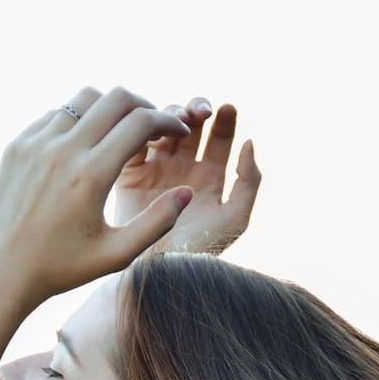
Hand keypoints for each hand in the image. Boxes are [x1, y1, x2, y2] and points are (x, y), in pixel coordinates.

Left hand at [0, 86, 195, 305]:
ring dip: (109, 109)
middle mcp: (62, 151)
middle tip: (152, 126)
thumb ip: (157, 222)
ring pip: (84, 99)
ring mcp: (36, 144)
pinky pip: (56, 115)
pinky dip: (78, 121)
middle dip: (143, 106)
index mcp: (90, 175)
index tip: (177, 132)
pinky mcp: (17, 145)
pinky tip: (85, 147)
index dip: (167, 121)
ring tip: (119, 134)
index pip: (140, 122)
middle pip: (115, 98)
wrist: (0, 270)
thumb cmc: (62, 268)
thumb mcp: (117, 254)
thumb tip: (186, 192)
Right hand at [113, 98, 261, 255]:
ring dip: (170, 116)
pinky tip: (151, 128)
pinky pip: (134, 143)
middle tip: (199, 112)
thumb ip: (249, 181)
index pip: (219, 138)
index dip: (224, 120)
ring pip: (162, 128)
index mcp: (209, 177)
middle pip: (190, 126)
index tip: (226, 109)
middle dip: (195, 111)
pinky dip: (141, 129)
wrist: (156, 270)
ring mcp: (155, 170)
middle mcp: (182, 169)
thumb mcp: (235, 218)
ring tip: (177, 121)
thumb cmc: (199, 249)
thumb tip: (249, 142)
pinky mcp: (129, 175)